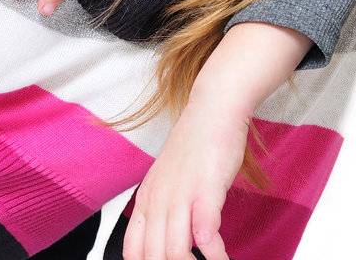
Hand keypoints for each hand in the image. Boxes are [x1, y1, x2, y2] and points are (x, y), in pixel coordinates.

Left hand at [121, 101, 246, 259]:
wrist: (212, 111)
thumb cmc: (195, 148)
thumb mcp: (169, 181)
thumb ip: (165, 210)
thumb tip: (168, 240)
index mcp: (146, 200)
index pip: (132, 250)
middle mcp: (158, 200)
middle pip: (153, 256)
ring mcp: (180, 196)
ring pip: (174, 251)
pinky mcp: (205, 191)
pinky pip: (205, 235)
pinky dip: (214, 255)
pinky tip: (222, 259)